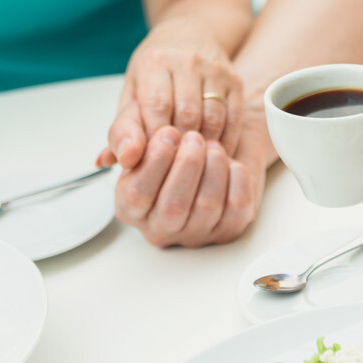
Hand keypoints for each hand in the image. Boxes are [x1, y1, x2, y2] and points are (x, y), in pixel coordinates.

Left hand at [99, 26, 242, 170]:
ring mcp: (215, 70)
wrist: (189, 34)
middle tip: (170, 169)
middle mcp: (188, 60)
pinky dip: (223, 143)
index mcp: (155, 61)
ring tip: (190, 165)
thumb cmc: (155, 71)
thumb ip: (121, 129)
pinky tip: (211, 156)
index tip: (149, 161)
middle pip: (187, 115)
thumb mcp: (132, 93)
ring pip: (213, 119)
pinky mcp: (235, 81)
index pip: (157, 106)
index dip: (154, 139)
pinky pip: (233, 119)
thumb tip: (105, 162)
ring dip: (202, 149)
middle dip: (178, 147)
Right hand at [111, 107, 270, 247]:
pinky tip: (229, 162)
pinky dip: (237, 177)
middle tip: (194, 137)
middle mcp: (160, 228)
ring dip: (214, 167)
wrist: (207, 140)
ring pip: (207, 206)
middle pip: (172, 208)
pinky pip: (238, 207)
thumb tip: (128, 153)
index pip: (137, 195)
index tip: (169, 132)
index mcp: (130, 208)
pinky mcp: (228, 230)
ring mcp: (195, 234)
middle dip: (188, 164)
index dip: (155, 161)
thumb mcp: (139, 129)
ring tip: (212, 146)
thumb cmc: (170, 140)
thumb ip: (124, 135)